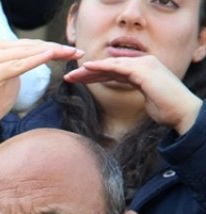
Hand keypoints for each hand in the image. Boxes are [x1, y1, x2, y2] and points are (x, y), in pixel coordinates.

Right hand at [0, 40, 81, 175]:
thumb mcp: (11, 75)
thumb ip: (22, 61)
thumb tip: (44, 52)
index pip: (30, 43)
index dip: (52, 46)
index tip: (72, 50)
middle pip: (31, 46)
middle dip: (56, 48)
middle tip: (78, 52)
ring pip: (28, 53)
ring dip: (52, 53)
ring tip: (71, 54)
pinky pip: (19, 65)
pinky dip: (36, 60)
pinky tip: (51, 56)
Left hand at [64, 56, 202, 134]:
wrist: (183, 112)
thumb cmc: (167, 108)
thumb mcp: (146, 97)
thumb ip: (137, 90)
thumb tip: (126, 97)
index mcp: (144, 69)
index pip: (115, 70)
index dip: (95, 74)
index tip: (79, 80)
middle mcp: (144, 63)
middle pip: (110, 66)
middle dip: (89, 72)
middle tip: (69, 77)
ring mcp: (145, 65)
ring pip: (111, 65)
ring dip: (90, 70)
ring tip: (72, 76)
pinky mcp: (143, 71)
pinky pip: (118, 67)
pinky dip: (101, 67)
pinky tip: (88, 68)